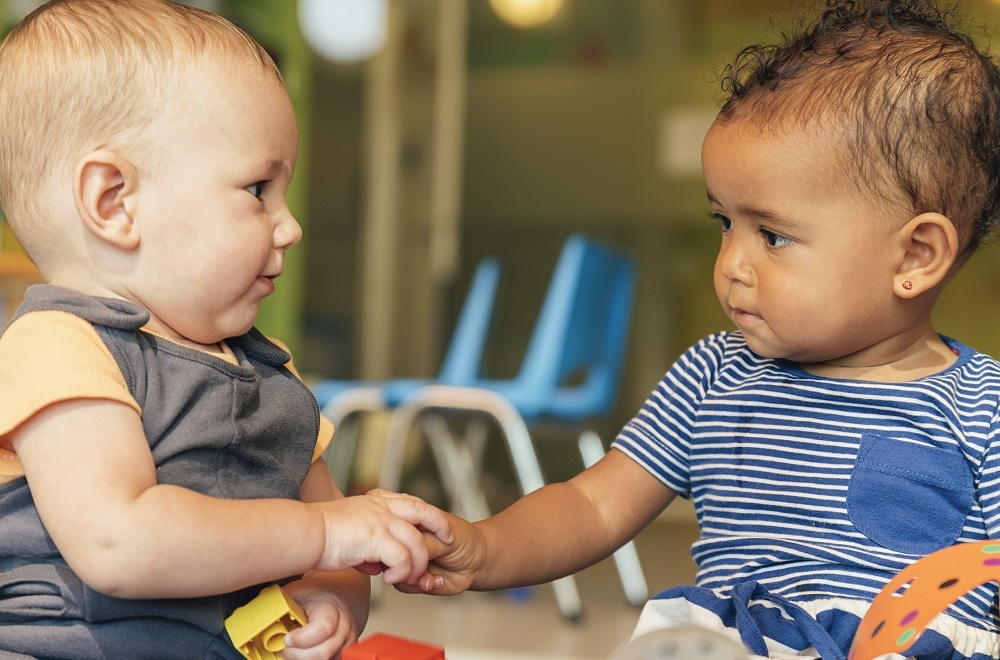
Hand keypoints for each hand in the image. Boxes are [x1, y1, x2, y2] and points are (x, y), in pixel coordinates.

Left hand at [278, 578, 359, 659]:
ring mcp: (346, 642)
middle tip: (283, 648)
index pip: (323, 629)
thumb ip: (279, 603)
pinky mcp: (344, 653)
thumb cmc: (316, 594)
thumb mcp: (296, 592)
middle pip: (322, 652)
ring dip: (303, 659)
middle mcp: (344, 626)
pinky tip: (303, 652)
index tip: (286, 638)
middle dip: (297, 655)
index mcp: (331, 608)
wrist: (337, 595)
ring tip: (292, 650)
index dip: (301, 639)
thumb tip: (258, 615)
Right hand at [315, 490, 452, 585]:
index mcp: (376, 501)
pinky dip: (402, 571)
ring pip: (416, 541)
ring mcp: (380, 521)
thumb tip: (375, 561)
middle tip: (448, 540)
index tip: (438, 524)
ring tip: (410, 576)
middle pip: (423, 511)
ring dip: (417, 562)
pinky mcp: (375, 538)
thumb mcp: (350, 526)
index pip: (410, 502)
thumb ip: (368, 538)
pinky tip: (391, 579)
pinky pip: (401, 557)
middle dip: (440, 525)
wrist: (305, 533)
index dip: (428, 513)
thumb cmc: (320, 534)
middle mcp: (381, 507)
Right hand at [395, 512, 483, 595]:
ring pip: (394, 570)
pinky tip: (434, 581)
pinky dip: (418, 586)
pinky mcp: (413, 577)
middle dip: (404, 562)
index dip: (398, 539)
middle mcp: (406, 541)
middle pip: (389, 552)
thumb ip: (424, 543)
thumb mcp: (445, 539)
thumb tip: (402, 551)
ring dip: (412, 577)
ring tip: (430, 577)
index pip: (393, 529)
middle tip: (421, 567)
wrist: (479, 562)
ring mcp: (408, 559)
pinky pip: (403, 585)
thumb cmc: (465, 541)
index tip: (415, 546)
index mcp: (412, 523)